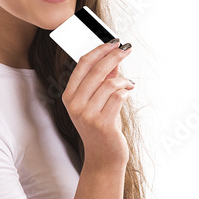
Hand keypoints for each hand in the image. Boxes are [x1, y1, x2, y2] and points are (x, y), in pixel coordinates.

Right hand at [61, 40, 133, 167]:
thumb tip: (114, 58)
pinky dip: (126, 91)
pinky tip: (128, 93)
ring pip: (109, 84)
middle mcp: (75, 105)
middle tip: (126, 49)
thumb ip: (103, 80)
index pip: (83, 65)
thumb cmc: (101, 128)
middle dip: (114, 56)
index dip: (99, 50)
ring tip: (129, 83)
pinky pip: (118, 96)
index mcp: (69, 96)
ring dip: (123, 80)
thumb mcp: (97, 102)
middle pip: (96, 70)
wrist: (104, 157)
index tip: (113, 42)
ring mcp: (87, 115)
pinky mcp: (102, 123)